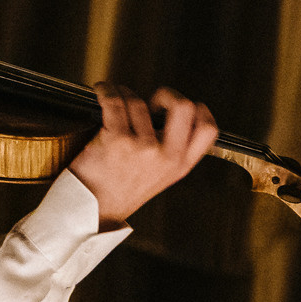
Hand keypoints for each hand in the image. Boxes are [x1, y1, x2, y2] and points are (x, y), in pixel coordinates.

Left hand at [68, 85, 217, 224]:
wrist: (92, 210)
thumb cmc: (122, 189)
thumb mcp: (160, 176)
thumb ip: (172, 149)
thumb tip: (167, 111)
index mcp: (180, 165)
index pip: (208, 130)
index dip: (199, 110)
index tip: (184, 105)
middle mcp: (166, 156)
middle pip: (184, 106)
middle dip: (168, 95)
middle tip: (154, 100)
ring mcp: (142, 147)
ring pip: (139, 101)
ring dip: (124, 94)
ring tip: (116, 100)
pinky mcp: (116, 140)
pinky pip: (115, 101)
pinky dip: (106, 91)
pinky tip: (103, 92)